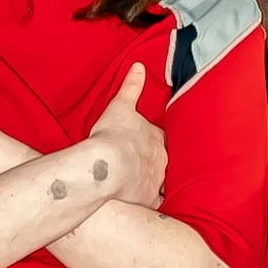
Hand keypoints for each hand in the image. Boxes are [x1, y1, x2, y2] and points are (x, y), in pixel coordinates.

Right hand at [78, 69, 165, 212]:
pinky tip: (140, 201)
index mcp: (156, 137)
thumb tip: (139, 66)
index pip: (158, 137)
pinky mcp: (147, 199)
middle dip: (152, 160)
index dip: (150, 138)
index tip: (142, 140)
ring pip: (158, 180)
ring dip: (151, 180)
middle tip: (138, 161)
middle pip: (160, 159)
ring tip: (138, 182)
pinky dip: (147, 199)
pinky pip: (151, 200)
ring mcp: (156, 181)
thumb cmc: (112, 135)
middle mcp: (161, 160)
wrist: (107, 166)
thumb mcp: (120, 106)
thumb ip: (131, 86)